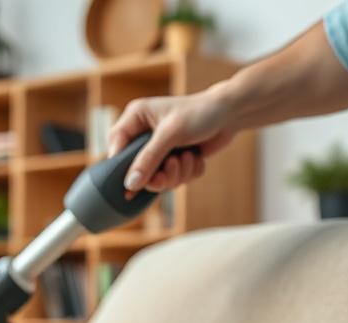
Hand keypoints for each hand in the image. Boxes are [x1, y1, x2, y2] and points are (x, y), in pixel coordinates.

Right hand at [107, 88, 235, 193]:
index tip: (130, 184)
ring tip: (188, 156)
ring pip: (159, 179)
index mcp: (136, 119)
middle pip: (137, 170)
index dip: (122, 166)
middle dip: (159, 174)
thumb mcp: (170, 134)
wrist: (230, 114)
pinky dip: (188, 172)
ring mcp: (161, 150)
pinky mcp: (176, 160)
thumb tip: (130, 184)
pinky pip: (176, 179)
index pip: (116, 147)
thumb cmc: (199, 113)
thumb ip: (148, 160)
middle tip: (172, 167)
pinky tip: (196, 157)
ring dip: (177, 174)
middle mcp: (145, 135)